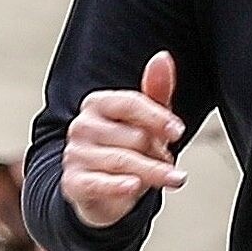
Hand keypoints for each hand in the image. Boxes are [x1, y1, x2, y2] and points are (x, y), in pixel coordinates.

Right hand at [62, 50, 186, 227]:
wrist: (101, 193)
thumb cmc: (124, 151)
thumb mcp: (144, 122)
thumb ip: (155, 92)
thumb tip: (162, 58)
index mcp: (97, 104)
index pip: (130, 103)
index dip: (158, 118)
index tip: (178, 131)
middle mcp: (82, 126)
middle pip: (135, 137)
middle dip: (158, 153)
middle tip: (165, 161)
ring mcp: (75, 154)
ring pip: (125, 161)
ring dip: (154, 173)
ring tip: (170, 179)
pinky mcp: (73, 183)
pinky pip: (100, 183)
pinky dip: (119, 186)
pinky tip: (134, 186)